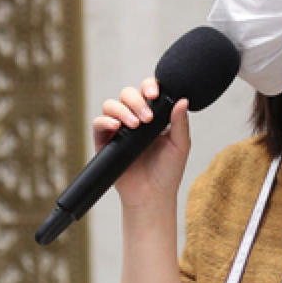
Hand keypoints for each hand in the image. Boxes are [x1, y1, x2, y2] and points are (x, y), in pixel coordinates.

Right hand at [92, 77, 190, 210]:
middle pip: (128, 94)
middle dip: (137, 101)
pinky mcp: (105, 141)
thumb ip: (180, 122)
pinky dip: (105, 121)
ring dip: (122, 110)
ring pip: (111, 104)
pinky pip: (98, 123)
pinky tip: (117, 127)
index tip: (155, 95)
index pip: (148, 91)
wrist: (152, 196)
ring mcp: (119, 128)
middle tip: (147, 119)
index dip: (149, 86)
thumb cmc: (168, 171)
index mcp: (154, 116)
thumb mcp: (180, 145)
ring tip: (134, 125)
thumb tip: (183, 100)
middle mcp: (135, 118)